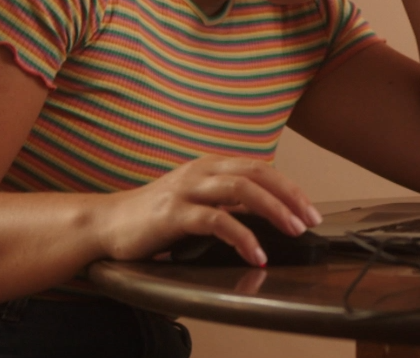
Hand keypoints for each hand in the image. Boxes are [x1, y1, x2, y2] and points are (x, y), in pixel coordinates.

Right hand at [96, 156, 320, 266]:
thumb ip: (225, 200)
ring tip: (294, 230)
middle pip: (257, 173)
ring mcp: (187, 189)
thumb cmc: (154, 216)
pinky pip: (217, 220)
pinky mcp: (174, 213)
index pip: (259, 167)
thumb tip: (266, 212)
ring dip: (274, 210)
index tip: (310, 208)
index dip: (288, 186)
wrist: (107, 223)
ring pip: (241, 190)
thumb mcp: (195, 200)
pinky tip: (256, 253)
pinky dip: (242, 237)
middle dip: (289, 195)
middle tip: (311, 219)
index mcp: (209, 165)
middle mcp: (200, 170)